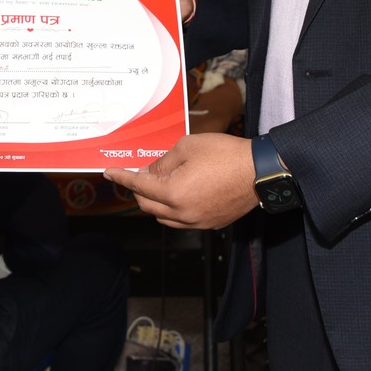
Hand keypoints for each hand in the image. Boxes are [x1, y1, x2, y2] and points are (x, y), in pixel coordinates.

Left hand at [105, 133, 256, 229]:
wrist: (260, 171)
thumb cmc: (226, 154)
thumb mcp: (187, 147)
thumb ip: (163, 162)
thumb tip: (148, 172)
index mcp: (173, 193)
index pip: (139, 185)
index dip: (122, 177)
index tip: (109, 172)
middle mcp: (182, 213)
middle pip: (147, 205)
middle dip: (138, 189)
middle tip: (138, 173)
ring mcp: (197, 221)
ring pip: (163, 217)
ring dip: (155, 202)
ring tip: (158, 183)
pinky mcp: (211, 223)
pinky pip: (182, 221)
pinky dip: (173, 209)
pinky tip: (179, 194)